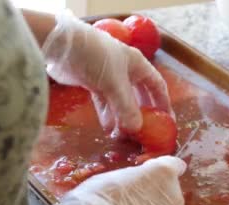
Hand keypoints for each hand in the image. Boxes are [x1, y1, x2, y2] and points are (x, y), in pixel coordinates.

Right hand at [33, 156, 186, 204]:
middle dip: (155, 204)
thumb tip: (132, 187)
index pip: (174, 166)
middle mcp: (175, 196)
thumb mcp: (113, 179)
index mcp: (163, 173)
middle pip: (170, 198)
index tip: (157, 179)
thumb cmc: (99, 199)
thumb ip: (132, 182)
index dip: (164, 175)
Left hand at [42, 11, 171, 132]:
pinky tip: (109, 128)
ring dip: (122, 117)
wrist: (61, 45)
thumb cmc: (95, 57)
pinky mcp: (92, 82)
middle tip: (145, 132)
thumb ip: (126, 107)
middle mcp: (126, 69)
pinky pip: (105, 102)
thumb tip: (136, 129)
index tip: (167, 121)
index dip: (163, 103)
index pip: (157, 85)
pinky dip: (107, 114)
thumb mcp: (114, 83)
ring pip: (120, 101)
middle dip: (141, 114)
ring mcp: (108, 76)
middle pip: (139, 95)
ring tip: (124, 135)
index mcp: (137, 64)